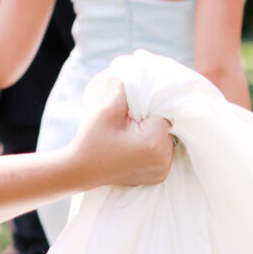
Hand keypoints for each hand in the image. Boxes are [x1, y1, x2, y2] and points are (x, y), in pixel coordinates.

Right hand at [68, 75, 173, 190]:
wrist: (80, 170)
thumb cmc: (92, 140)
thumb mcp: (107, 109)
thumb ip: (128, 91)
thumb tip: (142, 77)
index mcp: (154, 142)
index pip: (167, 112)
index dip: (154, 105)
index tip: (140, 105)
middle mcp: (163, 160)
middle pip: (171, 127)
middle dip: (157, 118)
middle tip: (137, 117)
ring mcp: (162, 171)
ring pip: (170, 140)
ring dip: (158, 132)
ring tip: (137, 129)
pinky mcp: (159, 177)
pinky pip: (165, 153)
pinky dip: (156, 145)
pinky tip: (140, 141)